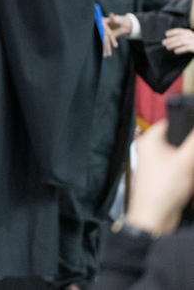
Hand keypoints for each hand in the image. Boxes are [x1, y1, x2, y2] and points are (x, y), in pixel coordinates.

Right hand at [103, 13, 133, 56]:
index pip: (104, 31)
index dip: (104, 35)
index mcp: (103, 23)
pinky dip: (108, 48)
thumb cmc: (120, 19)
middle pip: (104, 38)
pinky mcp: (109, 38)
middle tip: (107, 52)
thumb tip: (111, 15)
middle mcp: (103, 29)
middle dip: (106, 45)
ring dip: (107, 49)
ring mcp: (106, 34)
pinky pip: (108, 43)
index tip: (104, 41)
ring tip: (108, 55)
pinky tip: (107, 54)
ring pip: (106, 42)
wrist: (125, 23)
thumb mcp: (118, 18)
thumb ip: (114, 18)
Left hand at [124, 120, 193, 235]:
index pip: (172, 123)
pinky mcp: (164, 177)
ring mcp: (157, 164)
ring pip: (182, 157)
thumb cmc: (162, 190)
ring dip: (191, 164)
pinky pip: (181, 170)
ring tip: (188, 174)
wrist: (155, 217)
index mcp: (150, 140)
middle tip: (190, 164)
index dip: (187, 127)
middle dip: (191, 151)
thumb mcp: (185, 162)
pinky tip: (189, 182)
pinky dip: (189, 174)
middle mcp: (151, 150)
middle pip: (179, 141)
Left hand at [163, 27, 193, 55]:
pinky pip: (186, 47)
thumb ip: (183, 39)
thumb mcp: (190, 40)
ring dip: (173, 44)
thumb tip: (170, 41)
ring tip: (167, 47)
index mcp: (190, 33)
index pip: (180, 31)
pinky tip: (176, 51)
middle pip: (179, 37)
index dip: (173, 32)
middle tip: (163, 43)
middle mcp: (192, 36)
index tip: (166, 34)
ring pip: (182, 41)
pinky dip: (180, 49)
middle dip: (170, 39)